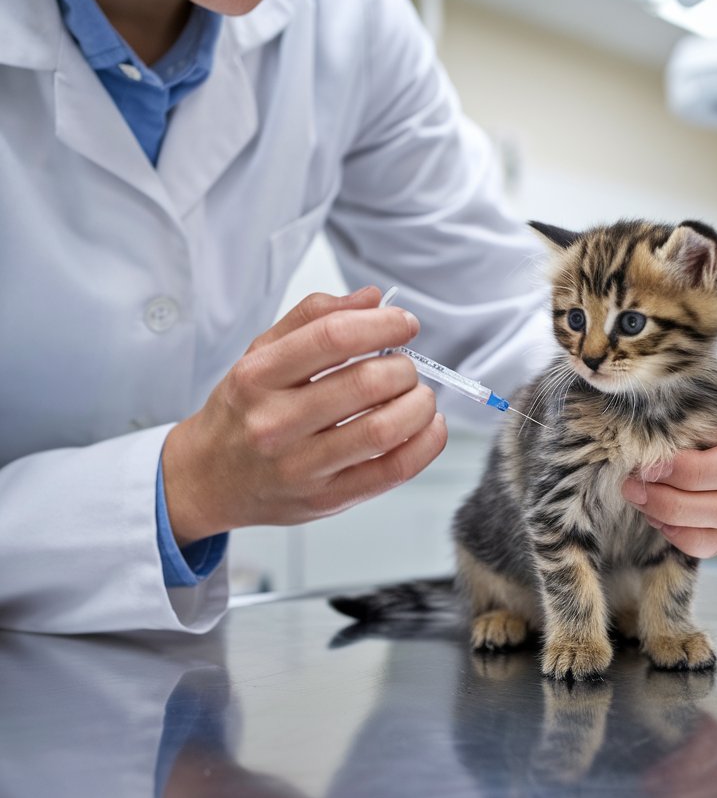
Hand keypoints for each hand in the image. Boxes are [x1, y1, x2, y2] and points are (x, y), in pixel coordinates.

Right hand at [162, 286, 447, 545]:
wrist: (206, 479)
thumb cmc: (242, 411)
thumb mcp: (260, 352)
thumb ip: (313, 317)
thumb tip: (371, 298)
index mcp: (258, 377)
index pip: (334, 337)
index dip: (383, 324)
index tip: (405, 323)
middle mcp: (275, 422)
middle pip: (366, 383)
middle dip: (404, 367)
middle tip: (406, 367)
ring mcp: (300, 466)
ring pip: (384, 429)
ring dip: (419, 405)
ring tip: (418, 396)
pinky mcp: (326, 499)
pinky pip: (392, 471)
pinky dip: (425, 444)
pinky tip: (428, 428)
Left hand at [621, 406, 716, 558]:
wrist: (665, 422)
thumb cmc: (673, 406)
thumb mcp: (678, 400)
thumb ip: (672, 411)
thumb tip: (643, 422)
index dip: (695, 471)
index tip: (651, 466)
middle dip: (675, 501)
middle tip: (633, 485)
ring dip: (672, 516)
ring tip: (636, 496)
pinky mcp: (716, 524)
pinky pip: (709, 544)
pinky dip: (679, 536)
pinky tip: (653, 518)